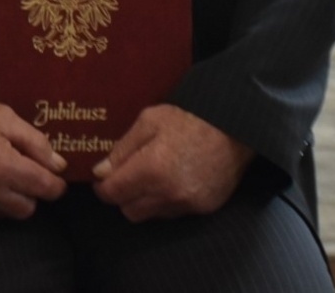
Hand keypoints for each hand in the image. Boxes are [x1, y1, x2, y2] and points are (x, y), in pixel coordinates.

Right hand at [0, 86, 67, 219]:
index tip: (55, 178)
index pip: (45, 189)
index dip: (56, 184)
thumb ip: (35, 142)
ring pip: (5, 214)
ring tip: (3, 176)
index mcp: (3, 164)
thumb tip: (58, 165)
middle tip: (27, 174)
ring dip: (11, 199)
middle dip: (33, 194)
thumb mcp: (3, 116)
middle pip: (27, 209)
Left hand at [91, 104, 252, 221]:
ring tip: (148, 179)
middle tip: (125, 177)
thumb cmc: (189, 119)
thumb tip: (100, 172)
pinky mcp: (203, 208)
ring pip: (150, 215)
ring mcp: (187, 204)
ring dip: (143, 202)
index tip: (102, 178)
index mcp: (150, 169)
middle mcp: (168, 193)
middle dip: (122, 196)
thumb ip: (122, 149)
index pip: (113, 193)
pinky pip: (173, 214)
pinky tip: (170, 182)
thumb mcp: (148, 121)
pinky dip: (165, 203)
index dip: (102, 187)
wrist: (234, 128)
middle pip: (129, 210)